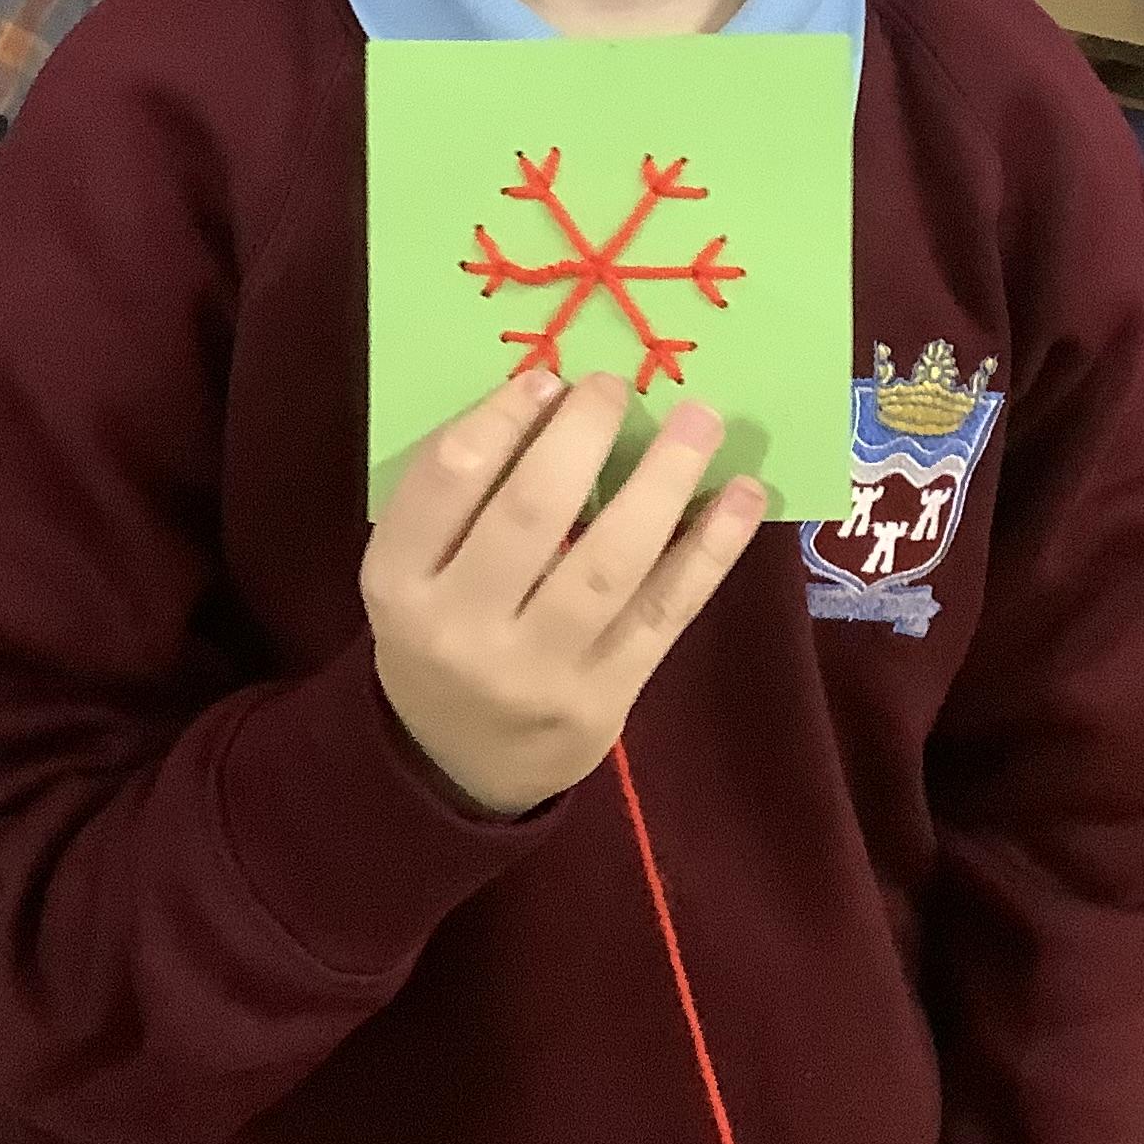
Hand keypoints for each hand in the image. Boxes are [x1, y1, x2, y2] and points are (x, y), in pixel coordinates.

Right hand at [362, 369, 768, 819]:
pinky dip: (711, 548)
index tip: (547, 378)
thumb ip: (461, 496)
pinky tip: (743, 494)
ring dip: (663, 480)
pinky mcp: (604, 698)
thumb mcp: (413, 570)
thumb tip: (553, 395)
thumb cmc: (441, 631)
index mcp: (399, 583)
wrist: (459, 765)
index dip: (501, 418)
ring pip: (609, 561)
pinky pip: (664, 610)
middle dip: (582, 434)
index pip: (447, 479)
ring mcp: (538, 670)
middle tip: (616, 386)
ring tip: (700, 421)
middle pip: (531, 513)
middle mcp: (462, 630)